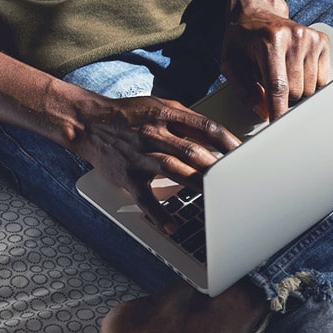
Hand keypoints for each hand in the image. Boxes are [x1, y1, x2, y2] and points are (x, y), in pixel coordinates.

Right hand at [69, 95, 239, 230]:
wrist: (88, 123)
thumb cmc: (129, 115)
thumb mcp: (160, 106)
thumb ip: (187, 120)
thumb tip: (218, 136)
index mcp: (165, 115)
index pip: (205, 128)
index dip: (228, 141)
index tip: (244, 154)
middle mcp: (154, 135)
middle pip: (193, 151)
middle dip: (217, 166)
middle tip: (237, 179)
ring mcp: (140, 157)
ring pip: (174, 171)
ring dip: (198, 184)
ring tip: (218, 197)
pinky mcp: (128, 177)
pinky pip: (146, 199)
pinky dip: (160, 215)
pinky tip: (174, 226)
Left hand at [220, 11, 330, 120]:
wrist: (257, 12)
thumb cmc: (242, 39)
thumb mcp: (230, 63)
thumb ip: (244, 90)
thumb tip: (263, 112)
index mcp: (270, 41)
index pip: (278, 86)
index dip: (279, 110)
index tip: (279, 126)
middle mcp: (294, 37)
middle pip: (296, 91)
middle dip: (283, 97)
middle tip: (271, 83)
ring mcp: (311, 38)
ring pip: (311, 88)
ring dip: (297, 89)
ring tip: (283, 73)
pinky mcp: (322, 41)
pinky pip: (322, 79)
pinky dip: (310, 81)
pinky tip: (296, 69)